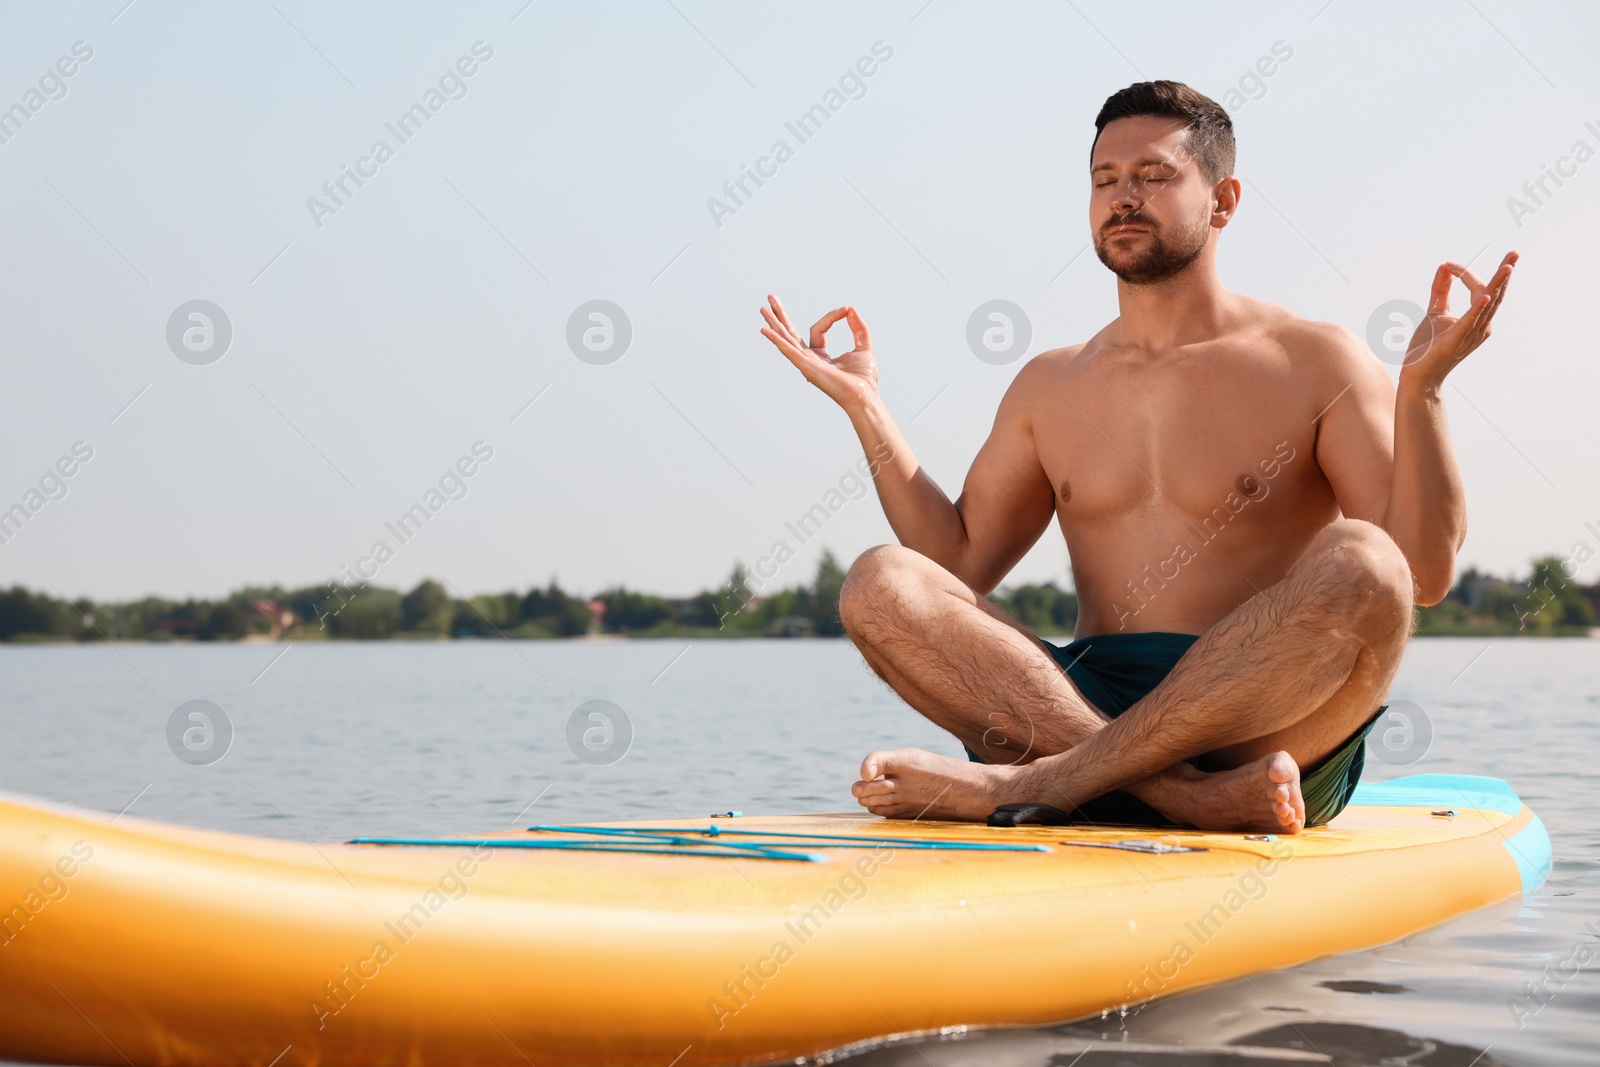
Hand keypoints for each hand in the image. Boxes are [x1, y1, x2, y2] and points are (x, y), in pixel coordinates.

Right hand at [759, 295, 878, 412]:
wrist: (864, 396)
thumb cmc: (864, 379)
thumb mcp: (864, 346)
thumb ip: (858, 328)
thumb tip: (850, 309)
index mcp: (820, 355)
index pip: (818, 329)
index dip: (831, 316)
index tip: (845, 310)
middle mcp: (809, 359)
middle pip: (790, 333)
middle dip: (780, 315)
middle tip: (770, 297)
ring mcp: (806, 363)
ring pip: (786, 339)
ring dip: (774, 323)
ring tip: (762, 308)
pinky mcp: (807, 367)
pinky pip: (789, 351)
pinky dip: (777, 340)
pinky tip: (766, 330)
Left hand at [1401, 251, 1517, 390]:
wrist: (1417, 375)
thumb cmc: (1428, 347)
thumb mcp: (1435, 312)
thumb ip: (1441, 290)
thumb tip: (1444, 266)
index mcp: (1477, 319)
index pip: (1479, 289)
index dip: (1465, 274)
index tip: (1448, 265)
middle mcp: (1481, 326)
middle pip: (1495, 295)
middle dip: (1504, 274)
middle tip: (1514, 253)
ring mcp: (1471, 334)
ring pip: (1488, 306)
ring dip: (1497, 285)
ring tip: (1507, 267)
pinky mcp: (1456, 340)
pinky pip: (1469, 322)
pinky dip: (1478, 309)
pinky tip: (1485, 296)